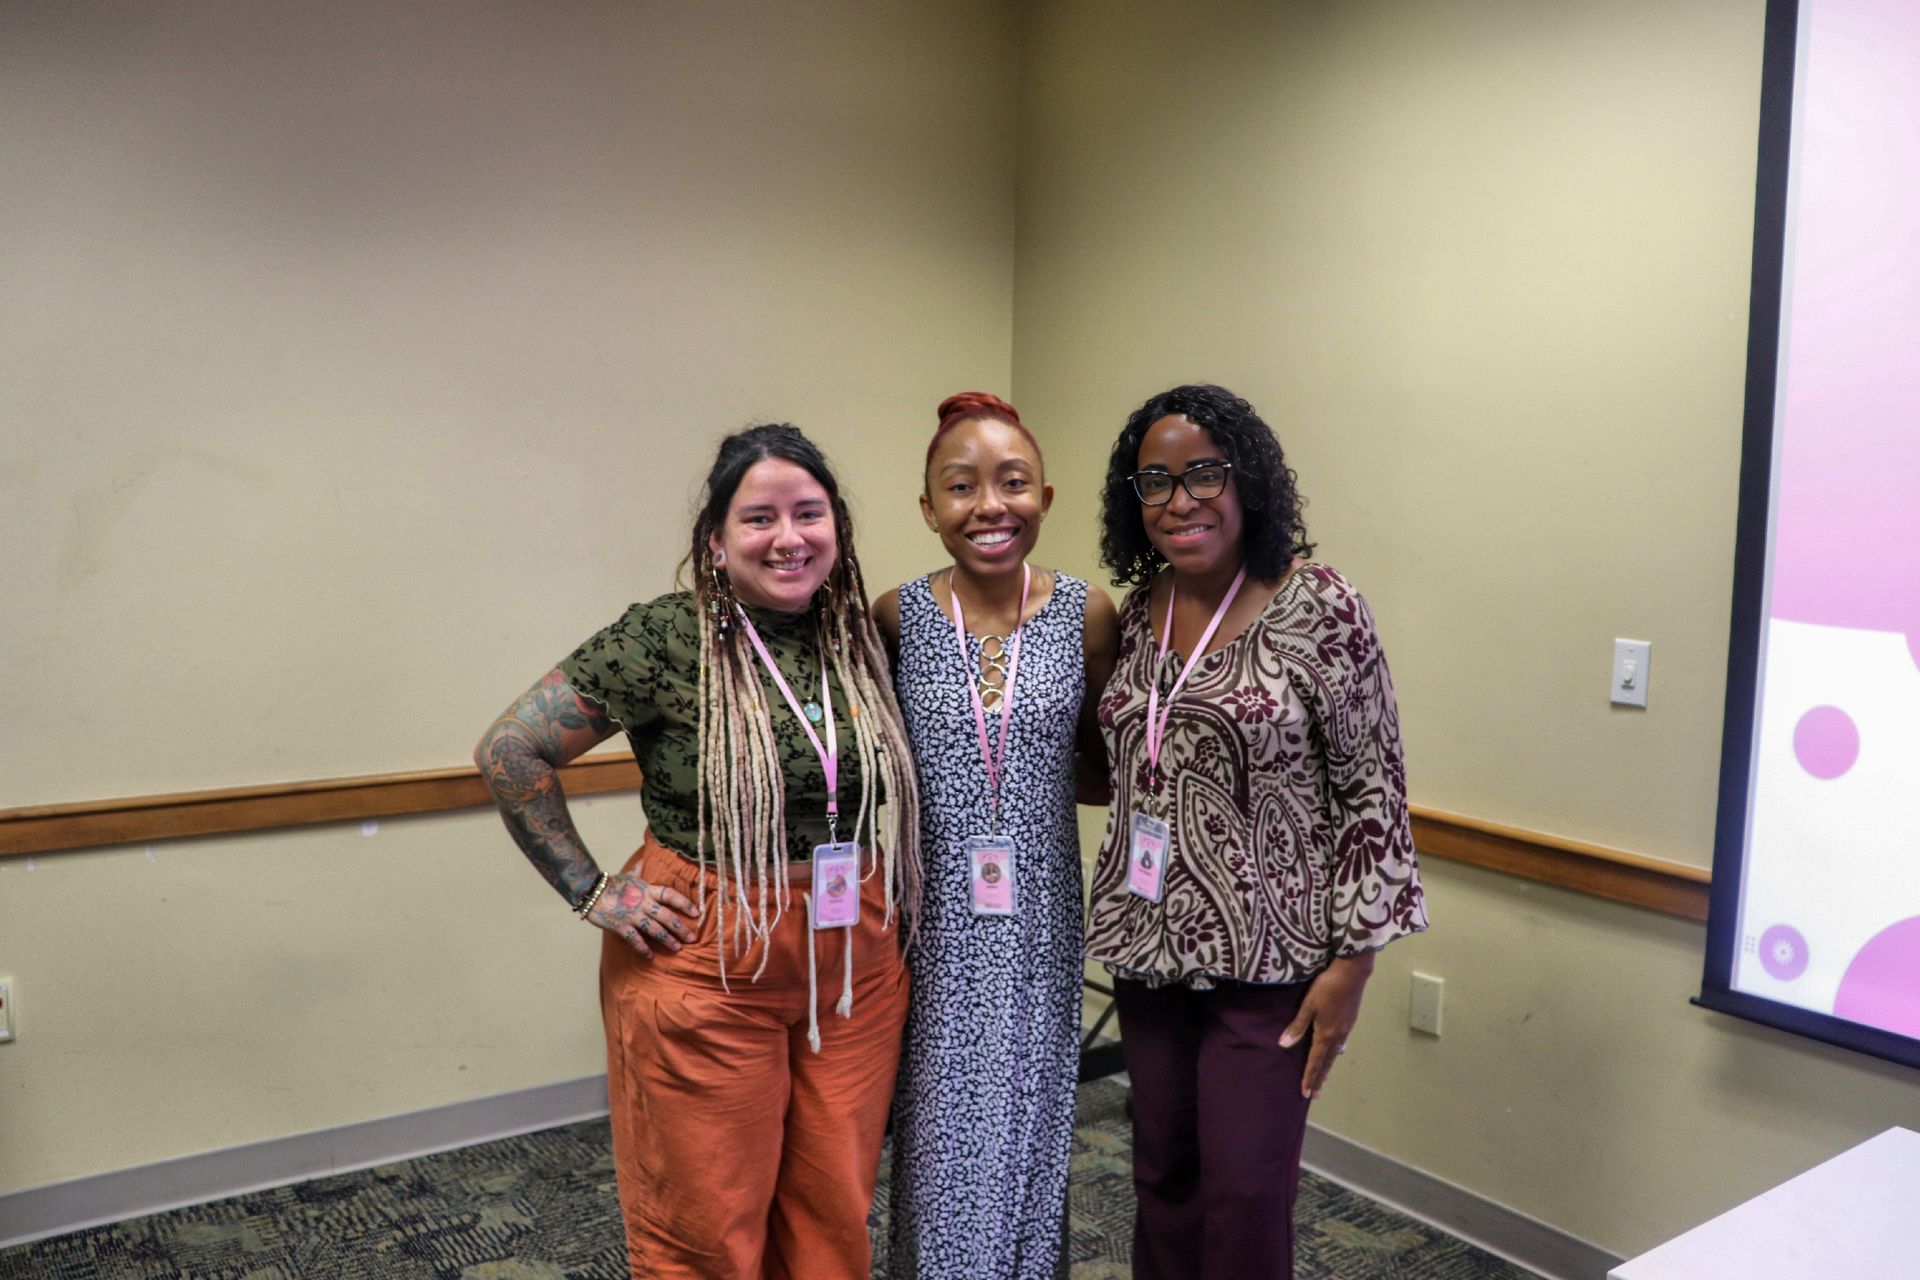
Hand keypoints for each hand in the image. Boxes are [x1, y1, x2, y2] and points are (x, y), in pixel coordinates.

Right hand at [587, 873, 699, 956]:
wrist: (590, 891)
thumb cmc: (611, 884)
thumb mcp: (628, 875)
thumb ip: (640, 870)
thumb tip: (646, 858)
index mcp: (647, 890)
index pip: (670, 895)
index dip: (684, 903)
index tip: (696, 912)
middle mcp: (643, 903)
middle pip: (666, 916)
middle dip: (680, 927)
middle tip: (692, 938)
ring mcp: (632, 915)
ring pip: (654, 929)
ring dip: (667, 939)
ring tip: (677, 948)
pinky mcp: (621, 926)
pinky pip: (634, 939)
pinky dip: (642, 948)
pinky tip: (650, 956)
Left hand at [1277, 951, 1374, 1098]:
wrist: (1353, 972)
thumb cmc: (1327, 986)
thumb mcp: (1308, 1005)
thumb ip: (1297, 1026)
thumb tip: (1284, 1044)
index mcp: (1326, 1034)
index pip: (1315, 1061)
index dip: (1309, 1077)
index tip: (1306, 1093)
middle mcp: (1338, 1036)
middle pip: (1327, 1062)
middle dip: (1320, 1078)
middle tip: (1315, 1095)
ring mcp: (1346, 1029)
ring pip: (1335, 1054)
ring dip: (1327, 1068)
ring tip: (1322, 1078)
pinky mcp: (1350, 1021)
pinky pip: (1340, 1044)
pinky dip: (1333, 1054)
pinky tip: (1333, 1053)